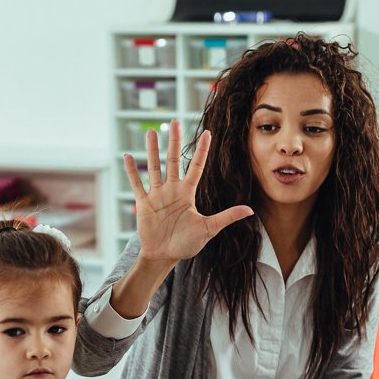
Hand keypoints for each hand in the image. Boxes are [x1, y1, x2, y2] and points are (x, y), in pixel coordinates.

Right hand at [123, 121, 252, 265]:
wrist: (165, 256)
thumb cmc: (186, 244)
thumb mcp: (209, 229)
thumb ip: (227, 217)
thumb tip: (250, 210)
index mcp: (187, 193)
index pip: (196, 167)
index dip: (201, 151)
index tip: (207, 133)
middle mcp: (172, 190)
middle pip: (172, 160)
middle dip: (173, 142)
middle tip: (174, 122)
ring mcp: (157, 195)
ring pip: (154, 167)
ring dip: (151, 151)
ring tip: (150, 132)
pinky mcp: (144, 203)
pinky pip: (137, 184)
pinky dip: (132, 171)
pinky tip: (127, 157)